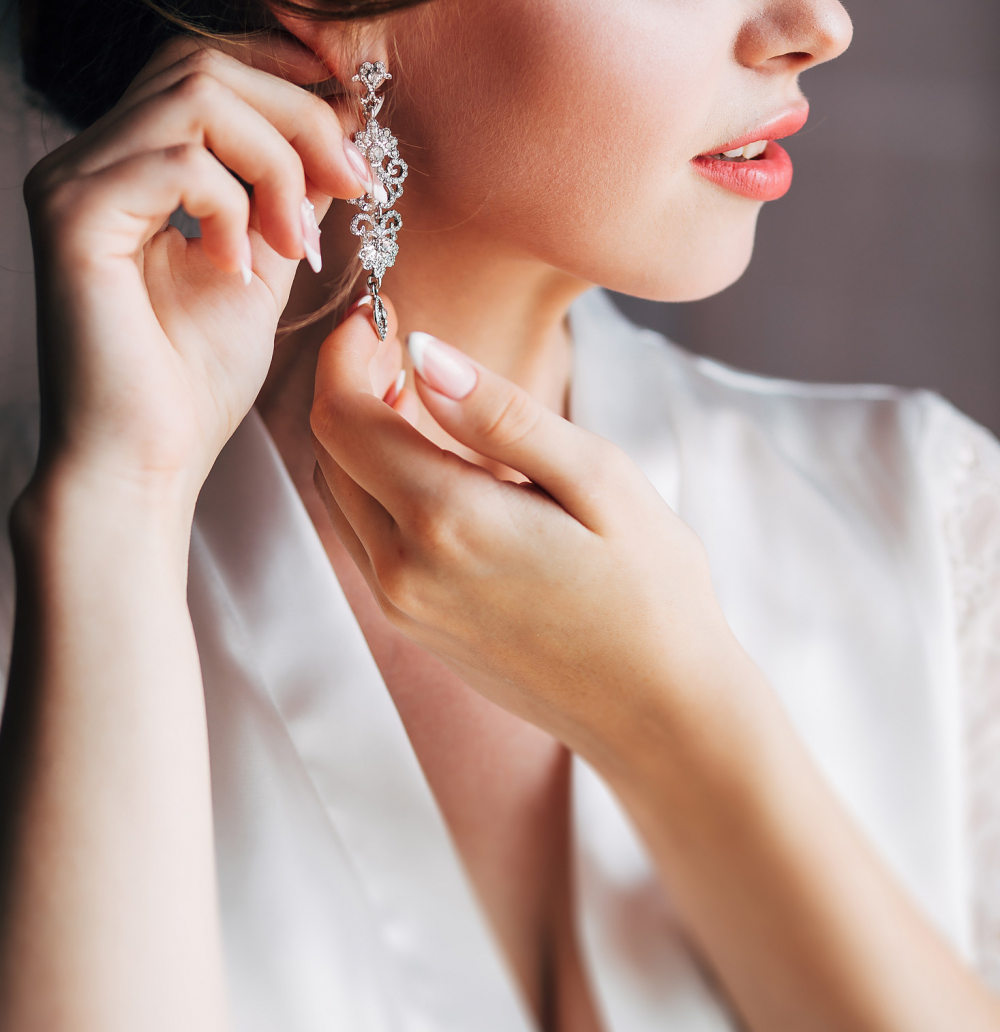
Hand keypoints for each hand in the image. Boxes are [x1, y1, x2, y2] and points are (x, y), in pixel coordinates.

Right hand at [24, 35, 371, 505]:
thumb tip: (342, 124)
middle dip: (297, 114)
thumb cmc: (194, 382)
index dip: (284, 74)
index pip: (201, 63)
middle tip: (352, 182)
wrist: (142, 465)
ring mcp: (73, 182)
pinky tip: (240, 267)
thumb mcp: (264, 262)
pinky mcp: (73, 218)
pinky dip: (233, 206)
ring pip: (195, 97)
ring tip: (295, 240)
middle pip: (201, 62)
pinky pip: (177, 162)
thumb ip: (290, 190)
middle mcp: (88, 159)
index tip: (355, 121)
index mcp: (128, 164)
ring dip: (276, 161)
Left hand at [309, 301, 736, 766]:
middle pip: (330, 454)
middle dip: (351, 389)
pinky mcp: (415, 628)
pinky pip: (368, 539)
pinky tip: (445, 471)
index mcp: (446, 522)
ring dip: (365, 440)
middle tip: (402, 350)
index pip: (343, 418)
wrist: (661, 715)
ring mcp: (403, 608)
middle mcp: (403, 571)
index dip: (346, 354)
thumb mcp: (597, 477)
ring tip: (427, 403)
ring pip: (343, 497)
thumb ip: (501, 414)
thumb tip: (423, 351)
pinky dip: (382, 488)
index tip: (378, 316)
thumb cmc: (650, 591)